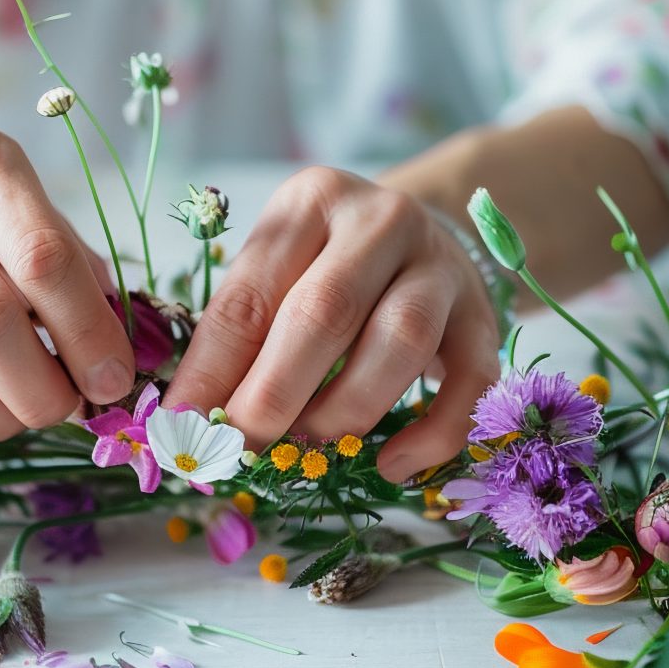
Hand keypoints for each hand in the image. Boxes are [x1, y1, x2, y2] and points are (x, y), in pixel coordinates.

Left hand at [165, 168, 499, 480]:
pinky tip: (391, 466)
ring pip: (402, 339)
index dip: (212, 368)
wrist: (427, 232)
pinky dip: (432, 432)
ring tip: (308, 452)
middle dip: (275, 393)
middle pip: (325, 311)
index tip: (184, 426)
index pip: (251, 293)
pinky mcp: (484, 316)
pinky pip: (470, 381)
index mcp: (311, 201)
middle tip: (244, 450)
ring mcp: (440, 267)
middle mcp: (381, 222)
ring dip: (346, 409)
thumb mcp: (276, 270)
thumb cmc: (328, 262)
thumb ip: (239, 334)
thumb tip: (190, 420)